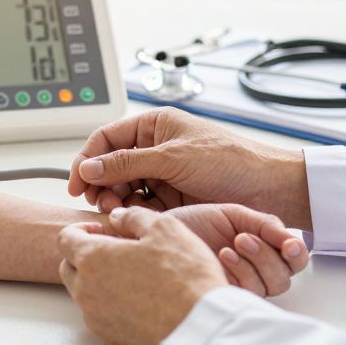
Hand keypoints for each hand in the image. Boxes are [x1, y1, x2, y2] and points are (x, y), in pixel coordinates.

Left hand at [57, 205, 228, 344]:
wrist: (202, 330)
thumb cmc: (185, 276)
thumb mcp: (165, 228)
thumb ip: (133, 216)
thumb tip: (117, 217)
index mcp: (93, 259)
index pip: (65, 239)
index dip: (81, 229)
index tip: (102, 230)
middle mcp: (86, 292)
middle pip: (69, 268)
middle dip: (85, 256)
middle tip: (115, 253)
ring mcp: (97, 321)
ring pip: (85, 296)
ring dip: (99, 283)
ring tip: (132, 278)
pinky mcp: (112, 343)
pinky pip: (103, 320)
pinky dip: (113, 309)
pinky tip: (141, 305)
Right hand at [68, 108, 312, 230]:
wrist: (268, 190)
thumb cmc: (230, 162)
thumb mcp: (173, 158)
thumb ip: (127, 163)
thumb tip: (88, 167)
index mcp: (154, 125)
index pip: (106, 139)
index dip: (87, 159)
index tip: (77, 184)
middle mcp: (155, 147)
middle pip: (110, 165)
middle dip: (101, 184)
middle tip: (101, 204)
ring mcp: (163, 174)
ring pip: (123, 187)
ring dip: (116, 200)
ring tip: (119, 212)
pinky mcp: (171, 197)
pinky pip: (141, 204)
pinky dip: (133, 212)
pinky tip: (135, 219)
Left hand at [169, 204, 306, 295]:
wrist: (158, 231)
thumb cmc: (193, 223)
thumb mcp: (232, 215)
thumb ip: (263, 224)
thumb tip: (293, 240)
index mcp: (260, 248)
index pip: (294, 259)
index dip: (297, 253)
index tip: (288, 245)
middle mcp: (254, 271)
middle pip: (284, 277)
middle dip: (268, 257)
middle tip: (244, 238)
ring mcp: (239, 286)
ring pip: (269, 287)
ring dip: (255, 263)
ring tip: (231, 244)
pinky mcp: (223, 297)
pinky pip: (247, 292)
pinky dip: (240, 272)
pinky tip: (221, 256)